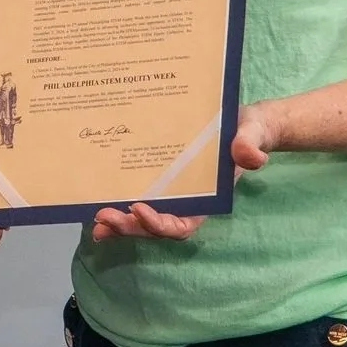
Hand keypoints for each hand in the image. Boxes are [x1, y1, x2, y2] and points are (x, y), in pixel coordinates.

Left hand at [90, 105, 277, 242]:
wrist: (241, 121)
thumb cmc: (248, 130)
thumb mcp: (252, 133)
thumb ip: (250, 144)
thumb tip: (252, 156)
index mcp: (206, 199)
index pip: (181, 223)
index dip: (160, 223)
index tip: (139, 209)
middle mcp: (185, 201)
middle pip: (154, 225)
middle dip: (129, 226)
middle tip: (103, 218)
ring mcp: (169, 192)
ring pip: (140, 216)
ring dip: (118, 222)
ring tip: (94, 221)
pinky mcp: (157, 177)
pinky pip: (136, 194)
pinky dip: (117, 203)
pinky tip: (93, 203)